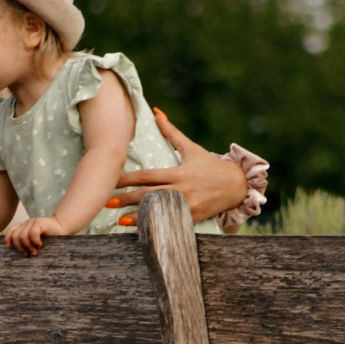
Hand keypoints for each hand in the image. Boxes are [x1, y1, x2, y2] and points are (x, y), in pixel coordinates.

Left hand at [5, 214, 68, 256]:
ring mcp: (33, 222)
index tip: (9, 248)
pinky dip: (35, 242)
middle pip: (15, 236)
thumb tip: (21, 255)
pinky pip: (32, 234)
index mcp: (24, 227)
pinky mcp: (40, 223)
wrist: (63, 227)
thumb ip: (29, 244)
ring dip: (28, 246)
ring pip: (23, 236)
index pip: (11, 231)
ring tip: (35, 252)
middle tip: (28, 255)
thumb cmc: (51, 237)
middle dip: (20, 248)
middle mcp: (27, 223)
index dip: (8, 239)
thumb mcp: (37, 241)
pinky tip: (40, 245)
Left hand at [106, 109, 249, 225]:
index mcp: (178, 173)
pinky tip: (143, 231)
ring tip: (119, 220)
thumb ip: (171, 133)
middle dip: (126, 199)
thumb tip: (157, 113)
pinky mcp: (193, 218)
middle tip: (107, 202)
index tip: (111, 181)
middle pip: (148, 195)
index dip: (127, 179)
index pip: (147, 176)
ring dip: (138, 217)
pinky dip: (157, 226)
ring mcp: (187, 206)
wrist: (237, 185)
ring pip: (158, 212)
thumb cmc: (211, 166)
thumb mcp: (191, 148)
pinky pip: (172, 223)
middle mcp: (181, 190)